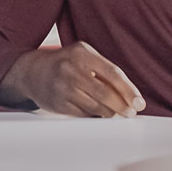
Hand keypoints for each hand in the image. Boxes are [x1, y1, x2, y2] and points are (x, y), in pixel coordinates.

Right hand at [0, 41, 145, 116]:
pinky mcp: (57, 103)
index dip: (128, 90)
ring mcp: (62, 87)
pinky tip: (96, 113)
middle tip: (130, 112)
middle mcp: (70, 69)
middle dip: (122, 106)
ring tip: (113, 112)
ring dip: (109, 113)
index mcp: (81, 53)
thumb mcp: (83, 56)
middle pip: (105, 93)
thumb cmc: (65, 64)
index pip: (112, 73)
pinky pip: (84, 115)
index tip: (139, 103)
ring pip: (95, 107)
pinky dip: (94, 116)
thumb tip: (129, 95)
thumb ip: (104, 71)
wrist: (32, 72)